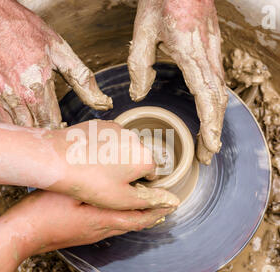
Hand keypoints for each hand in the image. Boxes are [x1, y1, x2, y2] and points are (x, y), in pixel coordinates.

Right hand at [0, 0, 111, 127]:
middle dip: (48, 133)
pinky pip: (0, 123)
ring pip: (17, 130)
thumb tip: (104, 103)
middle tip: (56, 127)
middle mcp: (18, 97)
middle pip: (35, 130)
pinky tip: (23, 121)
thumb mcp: (60, 51)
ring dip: (31, 132)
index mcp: (37, 87)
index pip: (51, 124)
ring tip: (41, 124)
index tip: (65, 126)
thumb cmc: (25, 31)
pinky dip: (13, 127)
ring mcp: (1, 98)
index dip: (60, 130)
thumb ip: (83, 80)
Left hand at [0, 115, 178, 210]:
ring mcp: (117, 128)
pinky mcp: (101, 124)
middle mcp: (135, 138)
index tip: (119, 189)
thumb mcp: (122, 199)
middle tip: (105, 181)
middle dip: (127, 169)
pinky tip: (88, 157)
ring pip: (123, 148)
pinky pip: (109, 138)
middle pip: (137, 158)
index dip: (136, 184)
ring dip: (115, 157)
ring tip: (95, 169)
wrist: (57, 159)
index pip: (150, 173)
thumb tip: (173, 200)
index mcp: (144, 157)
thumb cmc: (89, 182)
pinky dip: (103, 147)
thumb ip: (150, 200)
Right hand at [14, 191, 174, 251]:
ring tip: (151, 207)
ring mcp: (93, 234)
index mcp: (100, 219)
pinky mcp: (85, 234)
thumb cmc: (44, 211)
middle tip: (166, 205)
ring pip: (124, 226)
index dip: (157, 210)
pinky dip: (125, 218)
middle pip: (135, 224)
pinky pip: (113, 226)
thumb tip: (117, 190)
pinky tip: (122, 211)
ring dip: (140, 217)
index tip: (172, 204)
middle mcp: (101, 230)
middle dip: (153, 215)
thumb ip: (96, 192)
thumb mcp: (71, 195)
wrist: (24, 233)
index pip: (138, 217)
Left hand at [128, 0, 227, 163]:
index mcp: (191, 54)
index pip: (206, 98)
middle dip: (214, 131)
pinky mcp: (212, 51)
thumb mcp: (144, 31)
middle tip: (206, 155)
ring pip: (220, 94)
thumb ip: (140, 65)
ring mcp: (213, 54)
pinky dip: (214, 105)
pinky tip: (207, 115)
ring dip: (215, 121)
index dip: (210, 126)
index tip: (209, 147)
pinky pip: (217, 83)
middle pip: (217, 102)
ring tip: (208, 141)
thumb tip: (138, 94)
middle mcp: (208, 57)